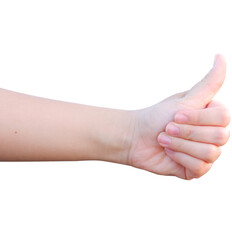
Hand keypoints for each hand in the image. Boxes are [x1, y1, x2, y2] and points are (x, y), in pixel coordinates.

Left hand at [127, 55, 229, 179]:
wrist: (135, 137)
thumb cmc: (156, 116)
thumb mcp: (185, 100)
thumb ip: (208, 83)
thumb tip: (220, 56)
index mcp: (210, 117)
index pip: (223, 118)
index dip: (197, 118)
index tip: (175, 115)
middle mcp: (211, 135)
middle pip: (219, 137)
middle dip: (187, 132)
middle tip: (167, 127)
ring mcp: (204, 153)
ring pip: (210, 153)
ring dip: (180, 145)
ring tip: (164, 139)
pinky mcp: (195, 169)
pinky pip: (200, 168)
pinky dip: (180, 158)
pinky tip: (168, 152)